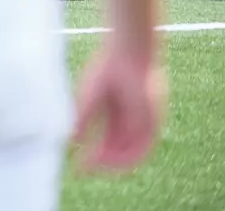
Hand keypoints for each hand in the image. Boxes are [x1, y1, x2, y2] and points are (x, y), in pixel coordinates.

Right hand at [73, 44, 166, 171]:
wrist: (129, 55)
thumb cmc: (108, 69)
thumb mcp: (90, 98)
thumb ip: (82, 120)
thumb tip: (71, 140)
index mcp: (118, 114)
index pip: (107, 141)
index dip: (93, 154)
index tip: (79, 165)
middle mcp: (131, 121)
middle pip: (117, 149)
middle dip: (102, 161)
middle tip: (85, 168)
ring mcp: (143, 123)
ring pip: (130, 151)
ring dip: (113, 162)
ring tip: (96, 166)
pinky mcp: (153, 122)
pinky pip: (143, 147)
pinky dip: (128, 157)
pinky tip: (111, 160)